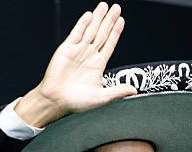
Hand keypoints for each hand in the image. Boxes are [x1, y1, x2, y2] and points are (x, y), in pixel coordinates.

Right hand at [16, 2, 136, 127]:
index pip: (109, 44)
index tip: (121, 21)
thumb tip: (134, 90)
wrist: (57, 101)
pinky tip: (89, 15)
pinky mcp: (66, 49)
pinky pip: (76, 33)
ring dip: (98, 18)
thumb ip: (118, 91)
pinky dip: (83, 24)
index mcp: (98, 65)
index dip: (116, 33)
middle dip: (109, 20)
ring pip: (90, 30)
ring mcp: (78, 51)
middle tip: (117, 8)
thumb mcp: (102, 97)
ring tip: (104, 6)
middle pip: (102, 33)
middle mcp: (89, 55)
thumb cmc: (77, 101)